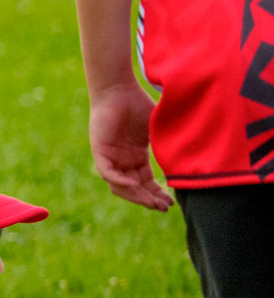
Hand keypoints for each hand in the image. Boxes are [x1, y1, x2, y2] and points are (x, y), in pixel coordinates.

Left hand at [88, 82, 173, 210]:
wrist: (119, 89)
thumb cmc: (140, 104)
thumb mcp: (160, 130)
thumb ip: (172, 144)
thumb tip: (196, 157)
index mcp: (136, 158)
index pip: (146, 184)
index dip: (158, 195)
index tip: (172, 203)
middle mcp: (123, 161)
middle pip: (134, 189)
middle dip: (149, 200)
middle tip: (163, 207)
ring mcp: (111, 157)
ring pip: (119, 185)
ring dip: (135, 195)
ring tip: (152, 202)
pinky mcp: (100, 150)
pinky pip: (107, 172)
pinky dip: (119, 181)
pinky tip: (134, 185)